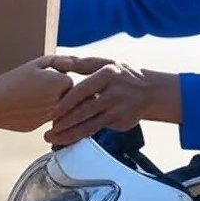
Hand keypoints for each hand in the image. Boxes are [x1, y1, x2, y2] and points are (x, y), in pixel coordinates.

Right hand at [0, 55, 73, 132]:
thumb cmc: (11, 83)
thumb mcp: (33, 65)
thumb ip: (56, 62)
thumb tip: (72, 63)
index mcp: (60, 84)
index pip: (69, 81)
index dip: (56, 78)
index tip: (42, 77)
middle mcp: (60, 102)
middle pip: (65, 95)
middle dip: (55, 91)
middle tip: (35, 87)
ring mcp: (51, 117)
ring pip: (56, 108)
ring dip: (48, 102)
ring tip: (28, 97)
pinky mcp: (41, 127)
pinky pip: (45, 118)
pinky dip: (38, 113)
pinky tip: (23, 107)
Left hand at [43, 56, 179, 146]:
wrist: (150, 91)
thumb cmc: (123, 76)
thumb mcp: (106, 63)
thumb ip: (82, 63)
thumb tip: (59, 61)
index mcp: (107, 74)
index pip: (82, 91)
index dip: (66, 103)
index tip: (52, 113)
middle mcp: (113, 92)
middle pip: (85, 110)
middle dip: (65, 122)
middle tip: (49, 130)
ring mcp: (117, 109)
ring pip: (90, 125)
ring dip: (70, 134)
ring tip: (54, 138)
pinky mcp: (120, 122)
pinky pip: (97, 130)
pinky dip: (82, 136)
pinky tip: (69, 139)